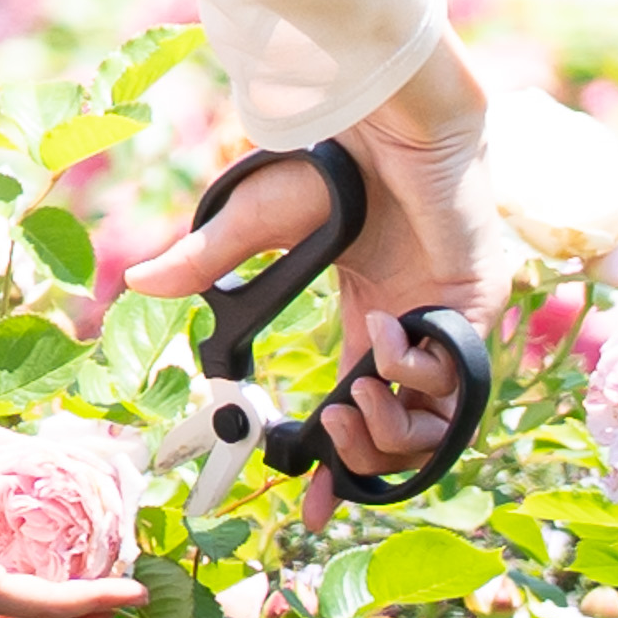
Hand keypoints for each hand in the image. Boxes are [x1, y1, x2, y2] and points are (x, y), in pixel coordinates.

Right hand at [124, 30, 509, 529]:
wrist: (384, 111)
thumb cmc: (332, 155)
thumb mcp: (257, 224)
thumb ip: (209, 266)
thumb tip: (141, 284)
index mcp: (372, 320)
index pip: (361, 416)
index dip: (340, 468)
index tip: (312, 507)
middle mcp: (414, 331)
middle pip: (403, 437)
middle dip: (364, 458)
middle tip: (327, 435)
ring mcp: (449, 321)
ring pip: (438, 424)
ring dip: (389, 428)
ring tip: (349, 400)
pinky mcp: (476, 304)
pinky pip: (458, 378)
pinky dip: (416, 374)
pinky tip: (384, 336)